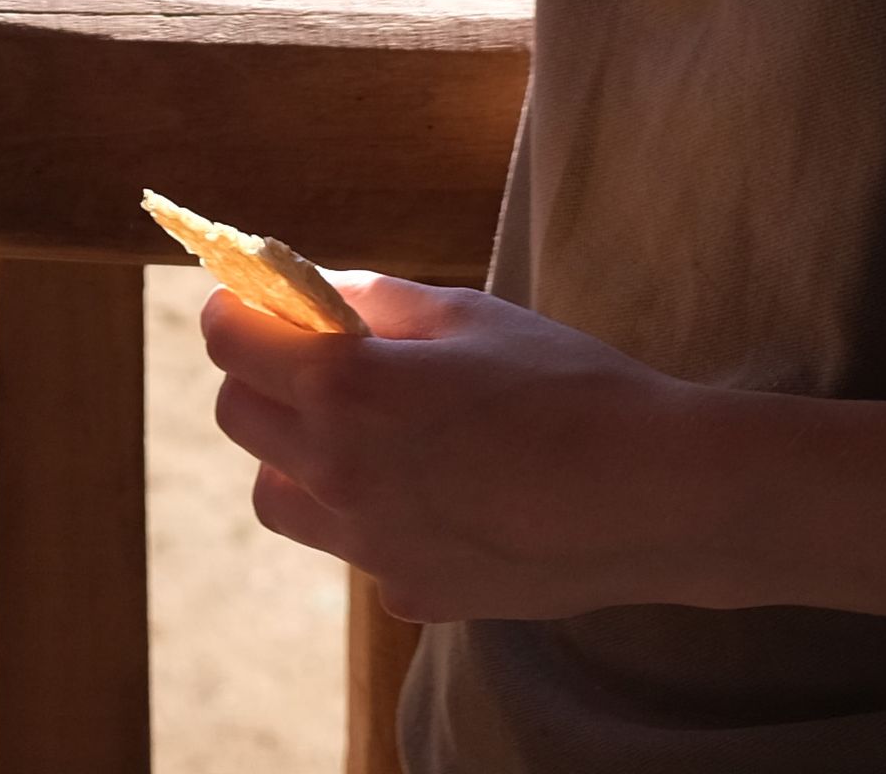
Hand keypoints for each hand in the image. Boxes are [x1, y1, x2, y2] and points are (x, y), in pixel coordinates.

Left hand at [198, 270, 748, 621]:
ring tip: (366, 434)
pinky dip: (370, 519)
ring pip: (278, 497)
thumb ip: (374, 301)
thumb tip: (313, 291)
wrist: (655, 496)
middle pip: (238, 418)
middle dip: (260, 376)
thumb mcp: (468, 315)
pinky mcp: (412, 593)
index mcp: (345, 390)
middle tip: (312, 357)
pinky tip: (438, 495)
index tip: (256, 299)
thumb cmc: (569, 386)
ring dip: (296, 457)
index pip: (230, 341)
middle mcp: (339, 474)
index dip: (236, 308)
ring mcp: (371, 546)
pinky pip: (355, 551)